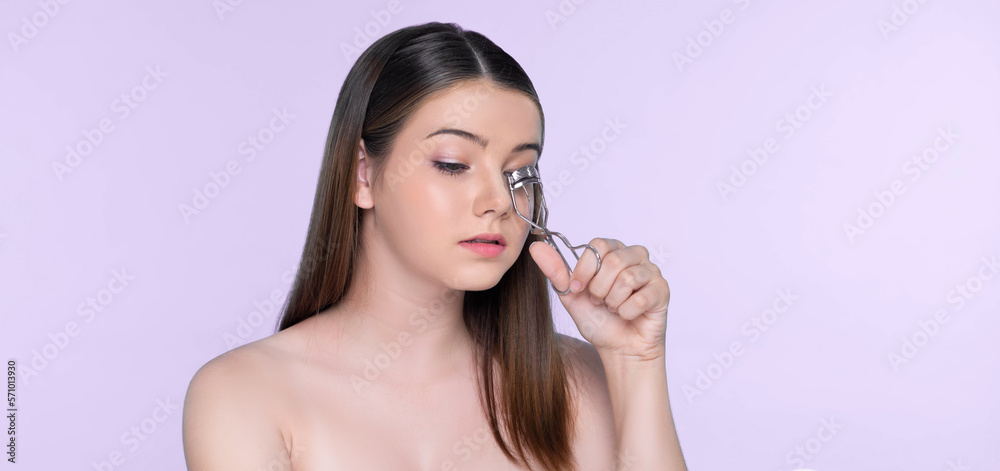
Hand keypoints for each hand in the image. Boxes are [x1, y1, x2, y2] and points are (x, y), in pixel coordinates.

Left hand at [529, 238, 669, 361]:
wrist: (618, 349)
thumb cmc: (598, 320)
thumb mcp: (571, 295)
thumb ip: (556, 271)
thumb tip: (536, 247)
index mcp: (613, 251)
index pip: (598, 245)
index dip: (585, 269)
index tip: (578, 289)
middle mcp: (635, 256)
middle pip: (614, 260)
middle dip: (600, 289)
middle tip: (600, 302)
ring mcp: (652, 272)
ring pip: (628, 278)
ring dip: (613, 302)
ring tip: (614, 308)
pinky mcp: (662, 291)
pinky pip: (641, 297)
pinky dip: (627, 312)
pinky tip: (628, 316)